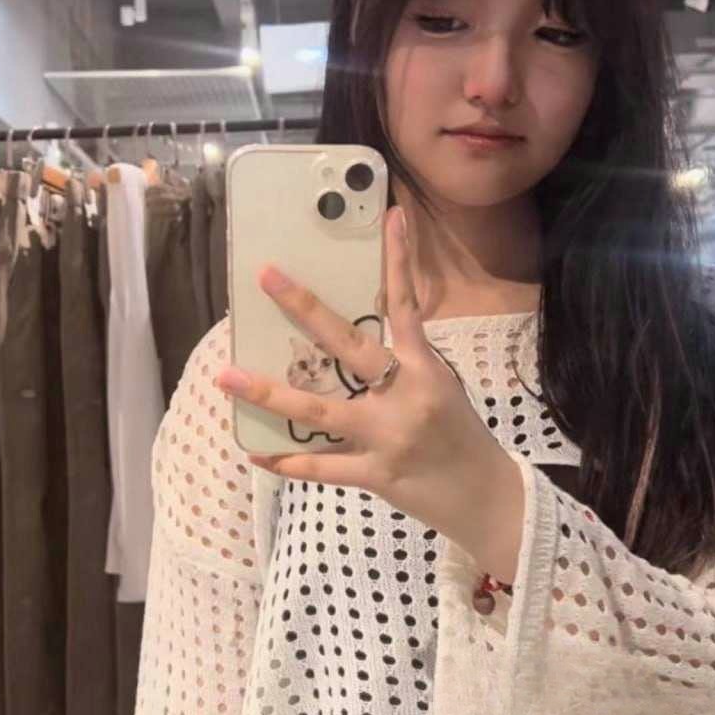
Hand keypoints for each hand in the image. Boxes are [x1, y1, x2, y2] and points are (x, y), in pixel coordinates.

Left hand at [214, 205, 513, 546]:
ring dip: (269, 394)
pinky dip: (286, 462)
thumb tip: (354, 343)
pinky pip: (321, 468)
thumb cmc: (463, 437)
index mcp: (426, 369)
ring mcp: (388, 437)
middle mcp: (406, 396)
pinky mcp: (377, 474)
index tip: (392, 216)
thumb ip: (406, 364)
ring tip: (227, 376)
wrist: (486, 497)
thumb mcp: (443, 389)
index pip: (407, 305)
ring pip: (319, 412)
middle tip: (267, 276)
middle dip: (305, 308)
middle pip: (349, 346)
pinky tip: (255, 451)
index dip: (399, 260)